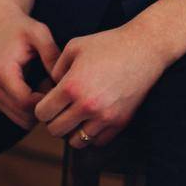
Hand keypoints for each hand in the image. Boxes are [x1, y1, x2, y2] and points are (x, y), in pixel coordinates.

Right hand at [0, 7, 62, 130]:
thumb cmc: (22, 28)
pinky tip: (38, 90)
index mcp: (2, 72)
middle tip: (55, 89)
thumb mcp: (40, 34)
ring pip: (19, 119)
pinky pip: (15, 115)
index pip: (26, 103)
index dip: (47, 102)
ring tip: (46, 87)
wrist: (0, 24)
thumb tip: (64, 80)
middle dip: (43, 108)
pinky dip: (29, 109)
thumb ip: (52, 55)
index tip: (60, 89)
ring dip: (36, 110)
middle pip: (23, 115)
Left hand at [32, 23, 171, 147]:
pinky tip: (93, 119)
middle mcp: (87, 105)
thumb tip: (50, 87)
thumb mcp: (74, 46)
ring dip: (73, 131)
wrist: (144, 48)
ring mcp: (105, 116)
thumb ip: (56, 68)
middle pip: (56, 131)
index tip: (48, 102)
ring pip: (76, 142)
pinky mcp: (121, 122)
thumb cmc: (108, 44)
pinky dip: (92, 134)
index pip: (43, 113)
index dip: (41, 108)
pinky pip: (98, 142)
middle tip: (61, 110)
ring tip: (77, 117)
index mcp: (72, 86)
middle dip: (54, 121)